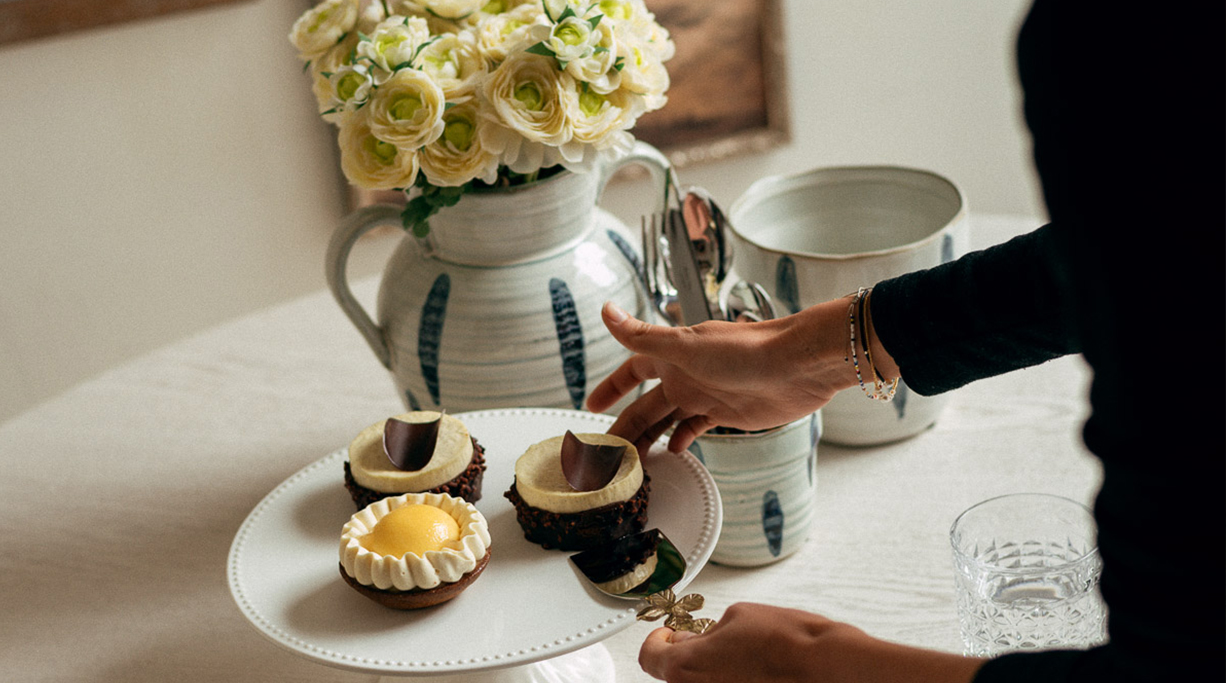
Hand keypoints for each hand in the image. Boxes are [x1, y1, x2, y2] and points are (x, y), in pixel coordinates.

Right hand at [586, 299, 857, 454]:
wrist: (799, 366)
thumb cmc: (747, 350)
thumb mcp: (686, 346)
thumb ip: (643, 337)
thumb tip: (606, 311)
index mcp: (673, 355)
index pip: (632, 370)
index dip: (612, 387)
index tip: (591, 406)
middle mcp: (686, 374)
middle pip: (646, 405)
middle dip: (626, 426)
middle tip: (605, 453)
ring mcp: (707, 395)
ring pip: (669, 421)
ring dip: (650, 439)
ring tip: (632, 462)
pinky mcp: (728, 414)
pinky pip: (697, 429)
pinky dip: (683, 440)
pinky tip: (675, 452)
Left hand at [639, 603, 982, 682]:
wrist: (830, 669)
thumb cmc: (791, 643)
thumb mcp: (740, 616)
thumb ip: (709, 630)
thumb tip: (703, 638)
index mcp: (687, 668)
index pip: (650, 656)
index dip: (659, 639)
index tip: (669, 632)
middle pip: (675, 674)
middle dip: (688, 654)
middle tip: (707, 639)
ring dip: (712, 670)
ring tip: (741, 656)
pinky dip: (733, 680)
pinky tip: (754, 671)